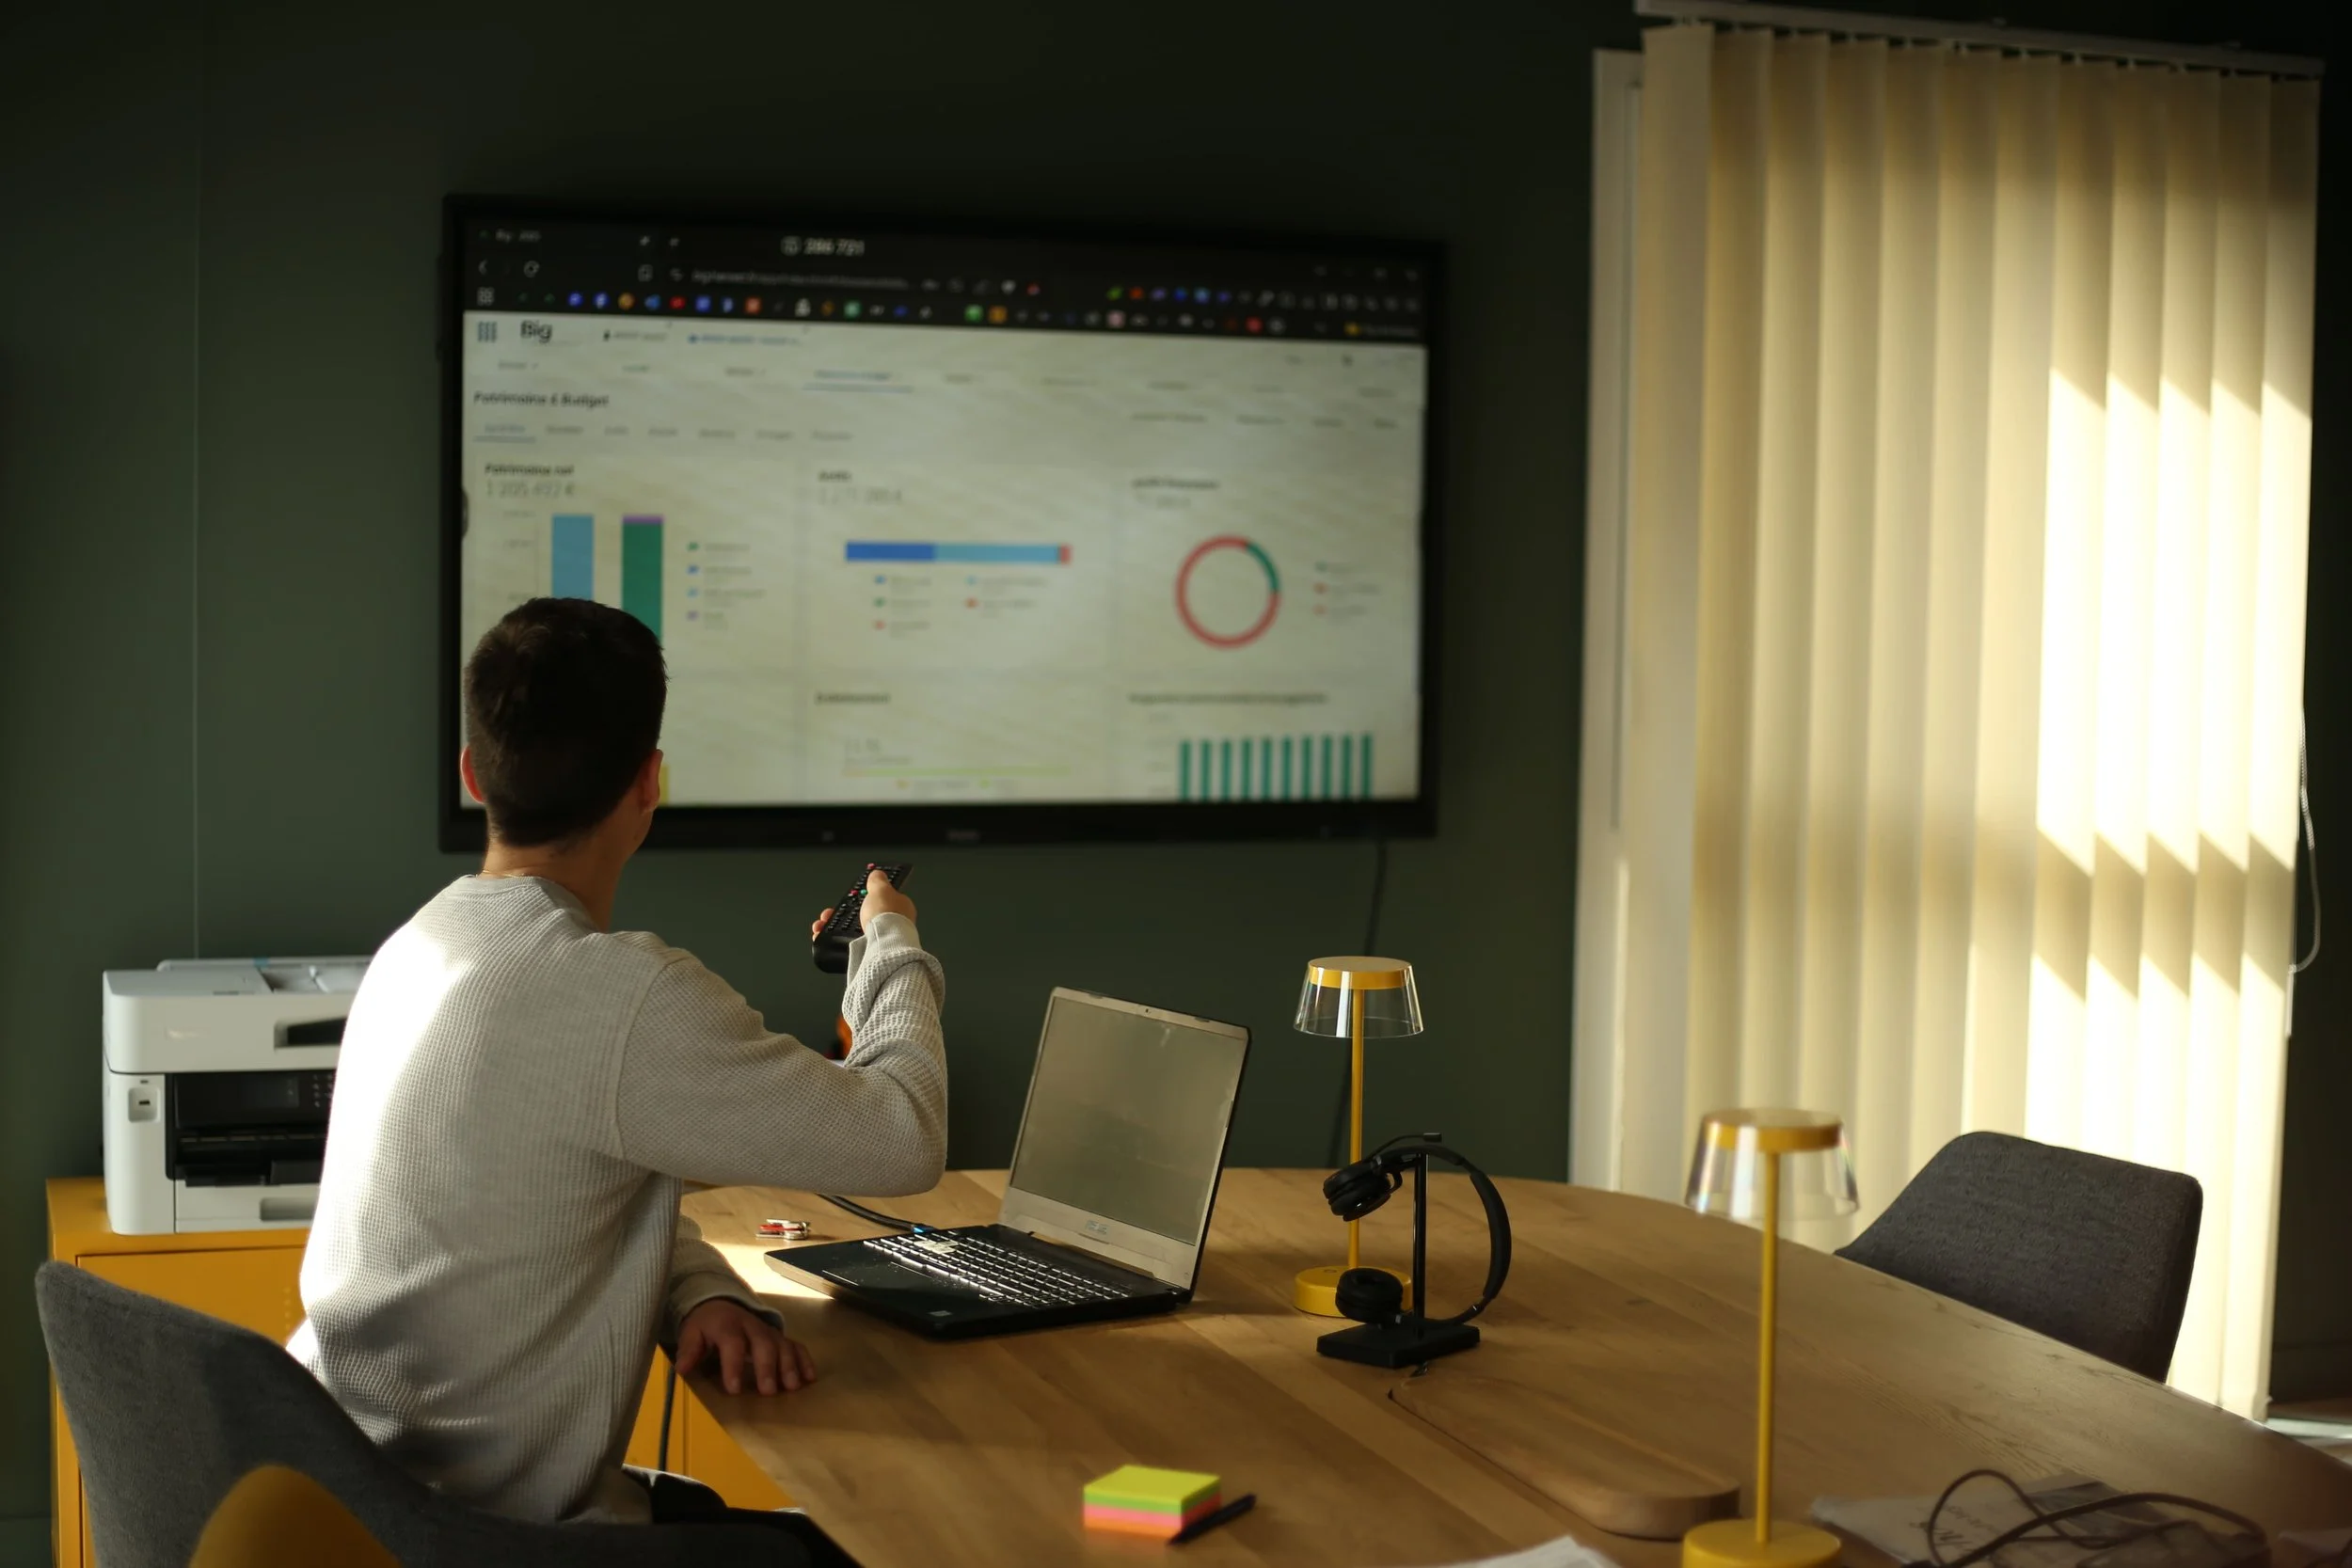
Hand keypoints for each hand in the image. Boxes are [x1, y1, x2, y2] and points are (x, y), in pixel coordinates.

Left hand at [676, 1298, 815, 1395]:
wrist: (720, 1302)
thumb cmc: (705, 1325)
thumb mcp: (691, 1333)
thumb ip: (689, 1350)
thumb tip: (682, 1369)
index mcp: (727, 1325)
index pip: (733, 1343)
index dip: (734, 1365)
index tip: (734, 1388)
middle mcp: (752, 1326)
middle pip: (763, 1344)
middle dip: (767, 1367)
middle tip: (768, 1392)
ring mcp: (768, 1331)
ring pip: (783, 1344)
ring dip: (789, 1365)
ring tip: (792, 1386)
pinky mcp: (779, 1336)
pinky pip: (795, 1345)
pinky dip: (805, 1360)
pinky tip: (810, 1378)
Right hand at [806, 868, 918, 942]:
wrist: (884, 945)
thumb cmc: (887, 916)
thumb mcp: (881, 889)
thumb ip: (877, 881)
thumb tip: (877, 874)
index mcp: (899, 909)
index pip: (882, 900)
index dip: (865, 897)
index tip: (851, 897)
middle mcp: (890, 926)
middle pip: (862, 916)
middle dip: (842, 914)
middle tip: (829, 912)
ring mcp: (878, 941)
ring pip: (850, 932)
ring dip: (831, 927)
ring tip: (821, 925)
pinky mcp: (866, 953)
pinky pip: (845, 946)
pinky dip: (831, 941)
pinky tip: (822, 936)